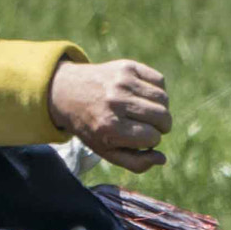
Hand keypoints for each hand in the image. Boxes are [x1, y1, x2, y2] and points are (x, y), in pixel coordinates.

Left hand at [47, 58, 171, 172]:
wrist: (67, 92)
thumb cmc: (91, 126)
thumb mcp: (106, 151)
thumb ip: (135, 163)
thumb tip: (162, 159)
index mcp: (110, 127)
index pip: (152, 137)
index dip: (151, 140)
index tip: (141, 138)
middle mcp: (116, 102)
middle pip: (162, 117)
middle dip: (162, 126)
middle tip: (151, 126)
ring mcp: (122, 82)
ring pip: (163, 98)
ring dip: (162, 109)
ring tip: (149, 112)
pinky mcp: (127, 67)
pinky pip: (159, 80)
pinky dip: (158, 91)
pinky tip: (145, 97)